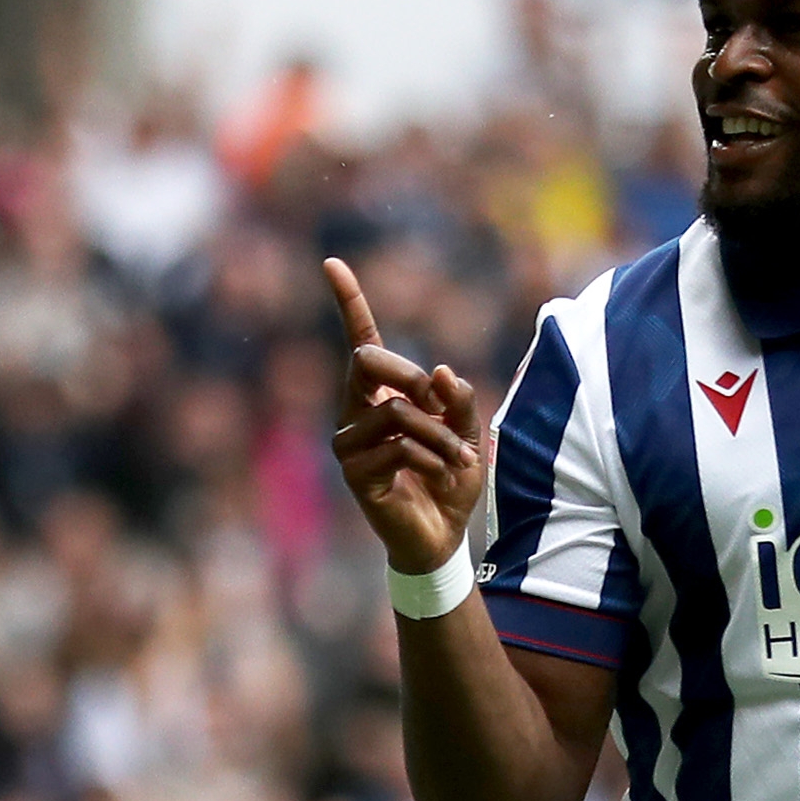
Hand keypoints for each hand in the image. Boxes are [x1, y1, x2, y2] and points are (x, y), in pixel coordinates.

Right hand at [322, 258, 492, 582]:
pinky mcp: (355, 473)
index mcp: (379, 394)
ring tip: (457, 459)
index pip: (360, 340)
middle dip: (414, 378)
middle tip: (443, 408)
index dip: (347, 300)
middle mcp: (354, 411)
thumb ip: (457, 399)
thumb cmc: (449, 479)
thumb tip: (439, 371)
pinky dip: (432, 458)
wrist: (440, 537)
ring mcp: (349, 442)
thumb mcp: (468, 431)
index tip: (331, 263)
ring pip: (396, 410)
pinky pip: (398, 445)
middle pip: (368, 360)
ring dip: (440, 434)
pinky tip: (439, 477)